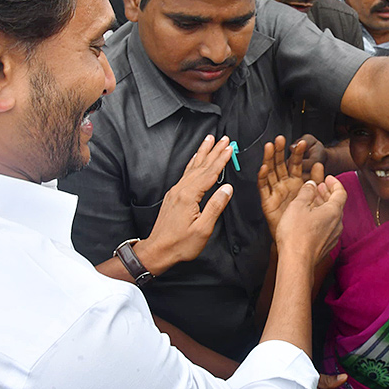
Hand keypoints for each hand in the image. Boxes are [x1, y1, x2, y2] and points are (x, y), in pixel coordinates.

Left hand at [138, 134, 233, 273]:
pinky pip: (186, 173)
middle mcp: (181, 189)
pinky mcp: (173, 196)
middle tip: (223, 138)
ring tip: (209, 140)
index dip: (221, 160)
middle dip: (213, 151)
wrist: (158, 250)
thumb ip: (216, 206)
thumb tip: (227, 188)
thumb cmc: (180, 243)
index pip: (210, 173)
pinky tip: (195, 159)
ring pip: (192, 167)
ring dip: (202, 152)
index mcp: (189, 196)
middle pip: (201, 166)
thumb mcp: (203, 228)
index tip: (229, 148)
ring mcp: (176, 191)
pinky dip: (193, 163)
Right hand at [258, 135, 323, 237]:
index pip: (313, 174)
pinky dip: (264, 178)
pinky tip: (264, 167)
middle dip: (290, 152)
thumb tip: (314, 175)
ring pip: (277, 173)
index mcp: (310, 194)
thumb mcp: (313, 207)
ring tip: (271, 143)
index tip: (318, 161)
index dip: (315, 166)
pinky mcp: (269, 206)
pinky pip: (266, 189)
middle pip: (292, 168)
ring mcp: (281, 199)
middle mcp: (295, 194)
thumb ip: (312, 188)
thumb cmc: (306, 235)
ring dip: (273, 158)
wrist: (294, 257)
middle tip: (288, 139)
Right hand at [276, 175, 346, 266]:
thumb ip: (306, 191)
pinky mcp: (327, 246)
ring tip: (312, 202)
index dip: (335, 183)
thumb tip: (311, 184)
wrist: (296, 262)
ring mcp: (333, 236)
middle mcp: (337, 224)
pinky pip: (328, 228)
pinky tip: (310, 219)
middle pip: (337, 204)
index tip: (328, 178)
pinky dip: (321, 219)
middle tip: (318, 187)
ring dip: (324, 207)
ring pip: (332, 217)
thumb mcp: (298, 205)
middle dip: (328, 194)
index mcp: (333, 211)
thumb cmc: (296, 234)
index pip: (341, 192)